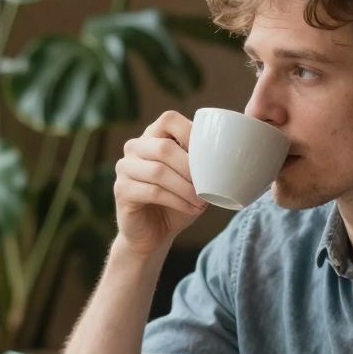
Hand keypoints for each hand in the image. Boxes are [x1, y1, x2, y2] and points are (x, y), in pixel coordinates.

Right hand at [114, 111, 208, 259]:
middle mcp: (135, 147)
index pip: (169, 119)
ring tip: (202, 202)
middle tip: (208, 185)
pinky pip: (152, 192)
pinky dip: (177, 201)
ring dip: (186, 188)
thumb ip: (203, 163)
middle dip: (190, 167)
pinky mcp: (121, 190)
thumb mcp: (193, 180)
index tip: (209, 155)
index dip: (190, 132)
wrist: (153, 234)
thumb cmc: (176, 202)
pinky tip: (191, 209)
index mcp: (153, 136)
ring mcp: (124, 168)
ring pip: (159, 172)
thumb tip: (231, 153)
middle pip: (163, 147)